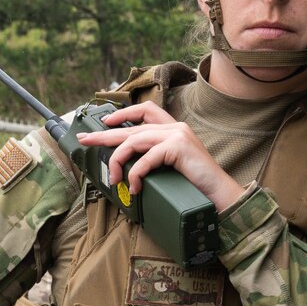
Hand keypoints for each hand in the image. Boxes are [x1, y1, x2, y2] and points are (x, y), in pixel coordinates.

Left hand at [77, 102, 245, 211]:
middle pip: (131, 127)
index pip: (146, 110)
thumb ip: (155, 159)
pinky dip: (135, 173)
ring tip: (114, 179)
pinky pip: (146, 158)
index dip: (123, 113)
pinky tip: (134, 187)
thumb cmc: (196, 185)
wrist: (220, 195)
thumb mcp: (172, 167)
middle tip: (86, 140)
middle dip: (105, 134)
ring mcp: (177, 135)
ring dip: (118, 160)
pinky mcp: (178, 147)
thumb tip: (127, 166)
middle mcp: (175, 127)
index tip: (105, 121)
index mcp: (174, 129)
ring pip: (134, 141)